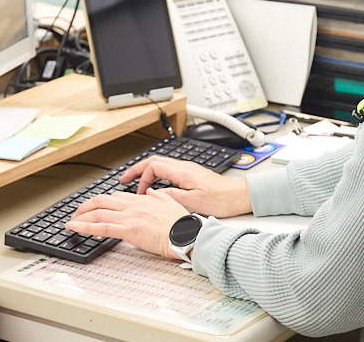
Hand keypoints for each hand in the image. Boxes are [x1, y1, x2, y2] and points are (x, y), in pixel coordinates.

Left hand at [66, 189, 187, 259]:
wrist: (186, 235)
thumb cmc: (181, 224)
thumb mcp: (171, 203)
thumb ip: (159, 196)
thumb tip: (151, 191)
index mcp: (143, 200)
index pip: (116, 197)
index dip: (102, 201)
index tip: (95, 206)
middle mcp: (133, 205)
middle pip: (102, 201)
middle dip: (85, 206)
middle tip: (77, 213)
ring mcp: (129, 217)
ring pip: (98, 213)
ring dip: (81, 217)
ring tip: (71, 222)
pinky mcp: (128, 230)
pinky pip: (101, 227)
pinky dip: (84, 227)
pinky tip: (75, 228)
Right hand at [123, 156, 252, 217]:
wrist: (239, 196)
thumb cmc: (221, 200)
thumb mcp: (194, 202)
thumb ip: (172, 196)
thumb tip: (155, 194)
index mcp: (183, 172)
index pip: (153, 166)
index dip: (141, 177)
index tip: (137, 191)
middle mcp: (185, 167)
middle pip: (154, 161)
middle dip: (137, 169)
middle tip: (124, 179)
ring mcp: (188, 169)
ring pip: (161, 164)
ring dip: (146, 172)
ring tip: (135, 182)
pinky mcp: (192, 174)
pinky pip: (168, 170)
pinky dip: (156, 175)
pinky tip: (154, 185)